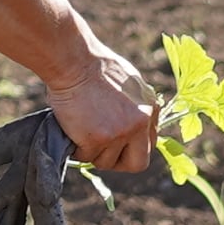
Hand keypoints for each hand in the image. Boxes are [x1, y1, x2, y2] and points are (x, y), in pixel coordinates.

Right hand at [44, 39, 155, 173]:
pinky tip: (72, 128)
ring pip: (106, 162)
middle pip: (138, 164)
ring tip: (82, 129)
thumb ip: (135, 108)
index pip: (149, 145)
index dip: (131, 148)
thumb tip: (132, 127)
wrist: (74, 61)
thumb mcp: (128, 84)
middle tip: (102, 152)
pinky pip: (85, 156)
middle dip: (119, 162)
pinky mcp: (97, 139)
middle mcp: (140, 124)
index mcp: (150, 109)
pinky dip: (76, 147)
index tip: (117, 145)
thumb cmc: (94, 66)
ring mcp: (120, 133)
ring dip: (92, 152)